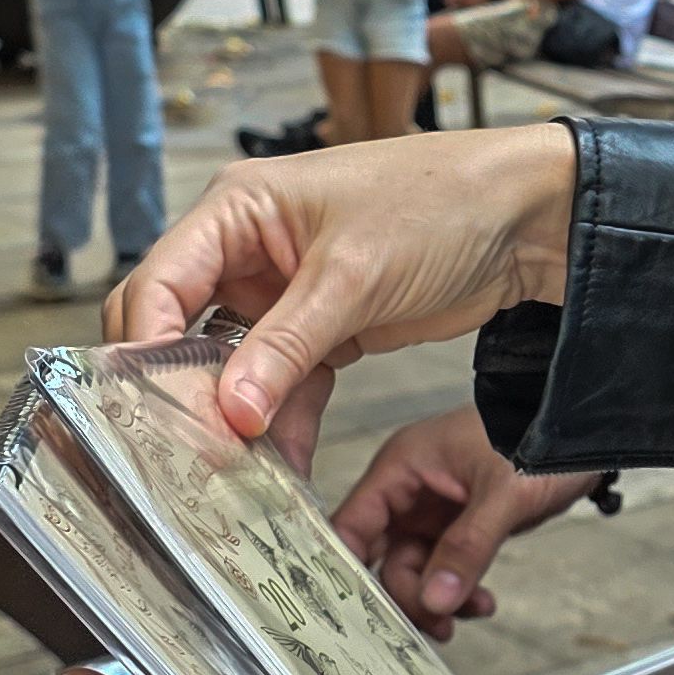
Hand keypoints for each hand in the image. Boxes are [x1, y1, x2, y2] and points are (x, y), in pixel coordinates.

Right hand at [109, 124, 578, 450]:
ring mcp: (283, 291)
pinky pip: (283, 384)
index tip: (152, 412)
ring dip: (236, 418)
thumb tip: (227, 413)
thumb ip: (284, 348)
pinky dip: (284, 422)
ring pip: (232, 367)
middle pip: (182, 330)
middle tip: (191, 451)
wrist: (527, 219)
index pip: (159, 283)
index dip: (146, 349)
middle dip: (184, 391)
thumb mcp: (352, 278)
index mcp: (236, 209)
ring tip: (238, 472)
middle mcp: (247, 247)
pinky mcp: (323, 328)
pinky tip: (287, 465)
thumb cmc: (441, 202)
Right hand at [330, 408, 605, 633]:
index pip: (353, 522)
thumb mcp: (503, 493)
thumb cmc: (539, 430)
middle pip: (383, 556)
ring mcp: (435, 510)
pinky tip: (482, 601)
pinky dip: (460, 591)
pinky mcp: (460, 526)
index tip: (357, 613)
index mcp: (404, 465)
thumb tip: (434, 598)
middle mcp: (412, 489)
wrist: (584, 429)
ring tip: (471, 611)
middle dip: (407, 594)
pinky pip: (445, 569)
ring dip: (438, 599)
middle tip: (435, 622)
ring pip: (415, 570)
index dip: (348, 567)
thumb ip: (467, 546)